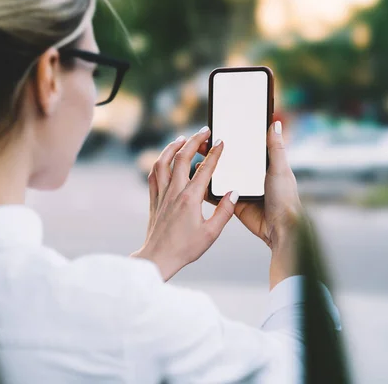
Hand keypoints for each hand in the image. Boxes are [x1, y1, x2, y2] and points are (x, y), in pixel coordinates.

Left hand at [133, 127, 238, 280]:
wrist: (158, 257)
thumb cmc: (185, 248)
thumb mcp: (211, 233)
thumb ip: (224, 211)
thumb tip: (234, 193)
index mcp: (190, 199)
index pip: (204, 169)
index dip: (214, 153)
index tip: (221, 141)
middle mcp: (174, 192)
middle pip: (182, 158)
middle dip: (194, 141)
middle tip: (204, 131)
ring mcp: (161, 194)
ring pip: (163, 162)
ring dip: (172, 147)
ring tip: (182, 138)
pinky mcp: (153, 200)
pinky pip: (154, 175)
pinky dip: (159, 162)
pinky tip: (164, 159)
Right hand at [196, 121, 301, 287]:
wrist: (279, 228)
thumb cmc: (285, 198)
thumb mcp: (280, 169)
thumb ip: (275, 148)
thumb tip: (276, 123)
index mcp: (264, 166)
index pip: (246, 148)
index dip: (233, 139)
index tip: (219, 129)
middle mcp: (251, 176)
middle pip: (231, 161)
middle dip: (216, 152)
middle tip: (203, 143)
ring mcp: (241, 190)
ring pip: (222, 176)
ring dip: (210, 169)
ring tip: (197, 159)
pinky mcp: (233, 203)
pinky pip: (218, 194)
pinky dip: (208, 189)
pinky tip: (198, 180)